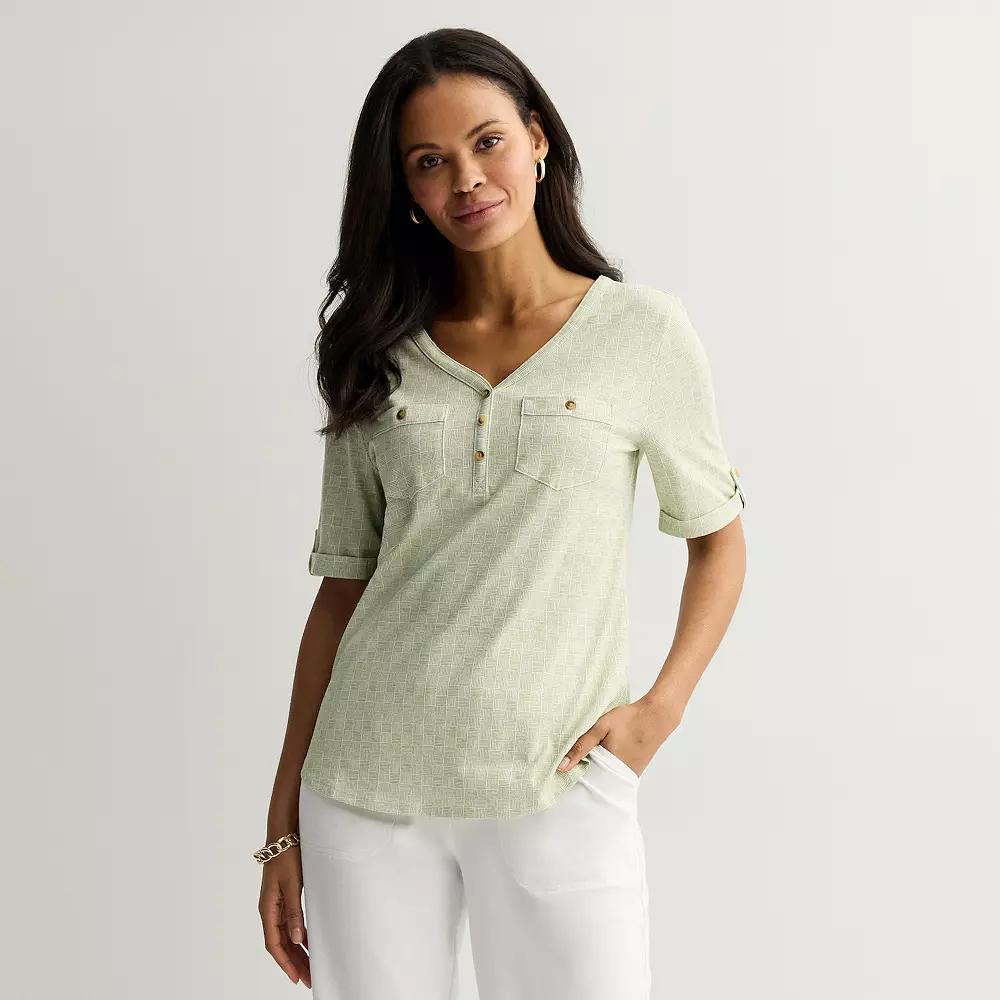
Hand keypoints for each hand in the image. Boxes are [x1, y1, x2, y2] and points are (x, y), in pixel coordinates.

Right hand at [258, 847, 311, 987]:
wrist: (285, 834)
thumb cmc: (286, 856)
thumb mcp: (292, 884)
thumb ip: (294, 912)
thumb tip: (297, 939)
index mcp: (267, 909)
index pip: (274, 944)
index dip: (285, 963)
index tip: (297, 978)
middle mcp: (270, 909)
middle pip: (281, 943)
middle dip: (294, 962)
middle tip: (308, 978)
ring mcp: (277, 904)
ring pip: (286, 935)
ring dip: (297, 951)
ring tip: (310, 966)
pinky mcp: (285, 897)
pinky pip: (290, 923)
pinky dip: (299, 935)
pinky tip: (309, 942)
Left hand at [556, 691, 683, 776]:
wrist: (657, 717)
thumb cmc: (629, 719)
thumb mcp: (601, 727)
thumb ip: (581, 746)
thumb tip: (561, 767)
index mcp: (608, 768)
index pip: (583, 781)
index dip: (571, 776)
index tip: (557, 773)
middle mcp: (619, 777)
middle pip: (593, 783)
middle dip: (581, 776)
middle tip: (567, 767)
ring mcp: (628, 776)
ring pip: (603, 778)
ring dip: (593, 772)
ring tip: (582, 761)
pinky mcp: (633, 772)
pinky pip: (613, 775)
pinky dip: (604, 768)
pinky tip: (599, 757)